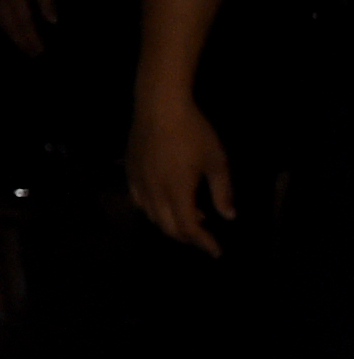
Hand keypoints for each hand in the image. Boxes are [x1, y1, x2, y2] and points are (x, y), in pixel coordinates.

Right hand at [0, 0, 55, 58]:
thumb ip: (47, 1)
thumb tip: (52, 21)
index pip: (24, 24)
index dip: (31, 39)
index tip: (39, 51)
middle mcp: (0, 1)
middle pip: (10, 27)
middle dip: (21, 42)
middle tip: (32, 54)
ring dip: (10, 35)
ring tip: (20, 44)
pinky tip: (5, 27)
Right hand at [129, 91, 237, 252]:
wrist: (159, 106)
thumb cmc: (193, 132)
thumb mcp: (217, 161)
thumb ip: (223, 192)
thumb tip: (229, 216)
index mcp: (178, 191)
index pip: (190, 227)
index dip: (203, 243)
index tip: (216, 251)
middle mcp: (155, 192)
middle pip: (168, 227)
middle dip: (188, 238)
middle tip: (204, 238)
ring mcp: (138, 183)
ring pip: (152, 216)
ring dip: (171, 224)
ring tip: (190, 218)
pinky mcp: (129, 173)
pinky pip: (139, 202)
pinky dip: (153, 211)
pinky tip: (164, 203)